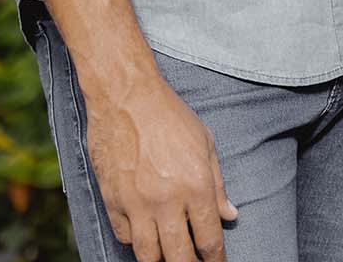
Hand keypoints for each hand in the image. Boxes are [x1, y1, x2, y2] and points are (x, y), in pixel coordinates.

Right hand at [82, 75, 236, 261]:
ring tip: (169, 257)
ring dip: (161, 260)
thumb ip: (218, 184)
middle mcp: (167, 201)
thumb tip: (230, 214)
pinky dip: (136, 242)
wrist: (126, 97)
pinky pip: (125, 237)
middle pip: (179, 257)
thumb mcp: (206, 143)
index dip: (215, 259)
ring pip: (148, 255)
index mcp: (196, 186)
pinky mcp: (112, 201)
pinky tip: (145, 237)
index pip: (209, 239)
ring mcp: (136, 204)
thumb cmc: (170, 116)